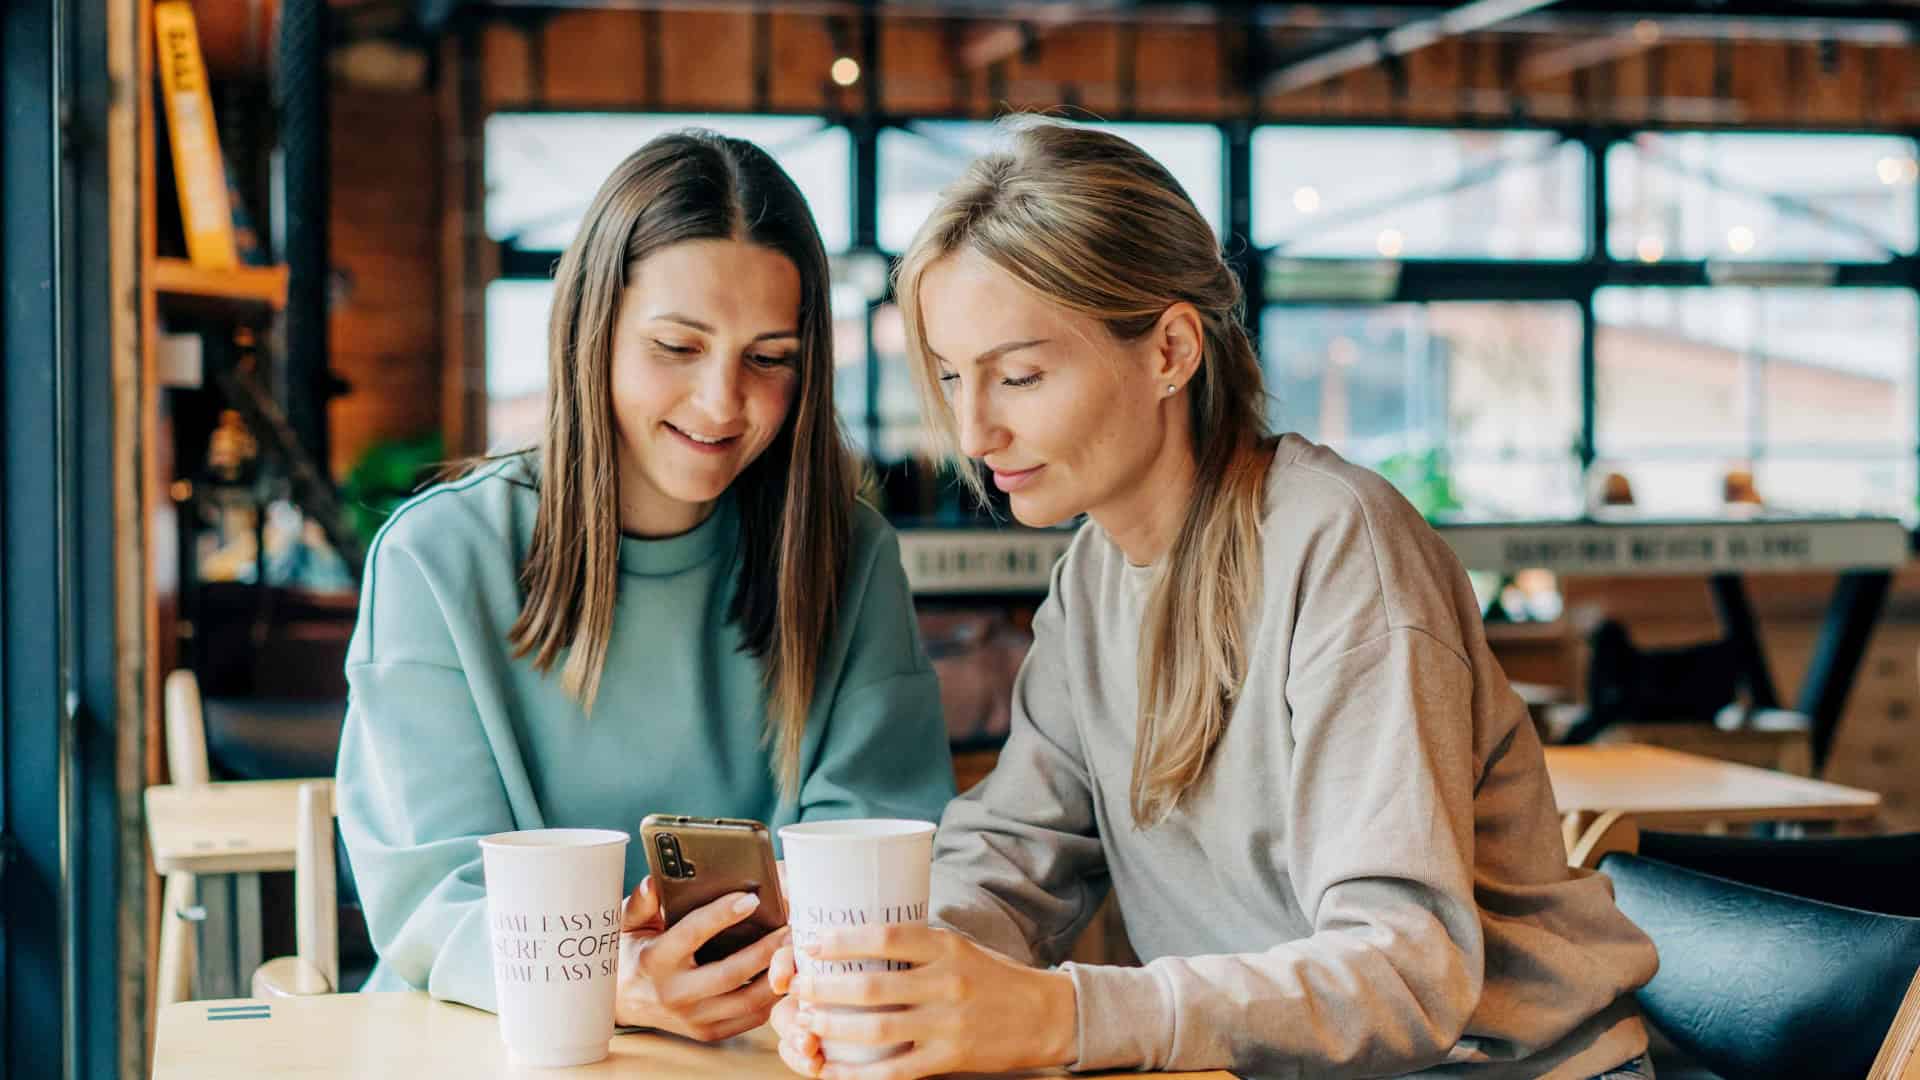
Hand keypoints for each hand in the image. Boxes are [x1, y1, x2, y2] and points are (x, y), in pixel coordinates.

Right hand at [615, 876, 788, 1041]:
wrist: (622, 1000)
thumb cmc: (632, 952)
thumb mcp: (628, 923)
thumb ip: (643, 901)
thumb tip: (655, 880)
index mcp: (654, 960)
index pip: (692, 934)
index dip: (722, 915)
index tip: (751, 898)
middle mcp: (674, 993)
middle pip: (729, 973)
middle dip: (765, 949)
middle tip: (791, 926)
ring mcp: (692, 1017)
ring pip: (746, 1000)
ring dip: (776, 975)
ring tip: (795, 949)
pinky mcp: (708, 1032)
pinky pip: (749, 1018)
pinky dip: (771, 997)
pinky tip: (785, 974)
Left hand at [770, 925, 1076, 1079]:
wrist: (1043, 1013)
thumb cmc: (991, 976)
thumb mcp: (958, 948)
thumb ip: (915, 947)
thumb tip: (855, 940)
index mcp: (945, 947)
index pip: (886, 937)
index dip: (843, 940)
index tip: (811, 942)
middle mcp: (946, 983)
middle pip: (873, 987)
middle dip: (826, 988)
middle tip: (800, 986)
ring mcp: (948, 1024)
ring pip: (878, 1030)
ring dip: (835, 1027)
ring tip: (808, 1020)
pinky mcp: (950, 1058)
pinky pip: (895, 1071)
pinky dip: (858, 1073)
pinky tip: (832, 1069)